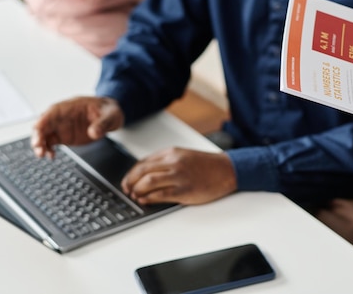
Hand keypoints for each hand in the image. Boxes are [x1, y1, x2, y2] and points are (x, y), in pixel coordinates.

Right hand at [31, 96, 123, 158]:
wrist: (111, 116)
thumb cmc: (108, 109)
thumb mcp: (110, 114)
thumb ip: (102, 123)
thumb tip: (94, 133)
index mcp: (70, 107)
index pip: (52, 112)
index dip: (43, 119)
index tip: (38, 128)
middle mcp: (62, 117)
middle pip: (44, 124)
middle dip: (38, 135)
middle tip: (38, 146)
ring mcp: (62, 128)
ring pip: (44, 135)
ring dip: (40, 145)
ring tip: (42, 154)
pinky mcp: (65, 137)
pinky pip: (51, 143)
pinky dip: (48, 150)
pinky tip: (50, 156)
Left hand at [121, 147, 236, 204]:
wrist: (226, 170)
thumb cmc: (206, 165)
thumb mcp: (183, 156)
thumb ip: (165, 161)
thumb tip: (145, 173)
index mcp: (172, 153)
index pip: (143, 162)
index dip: (131, 173)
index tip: (127, 180)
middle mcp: (174, 162)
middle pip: (142, 171)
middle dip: (130, 182)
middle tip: (126, 189)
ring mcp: (179, 176)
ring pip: (149, 183)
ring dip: (137, 191)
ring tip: (135, 196)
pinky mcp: (184, 190)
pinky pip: (161, 194)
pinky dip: (149, 198)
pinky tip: (145, 200)